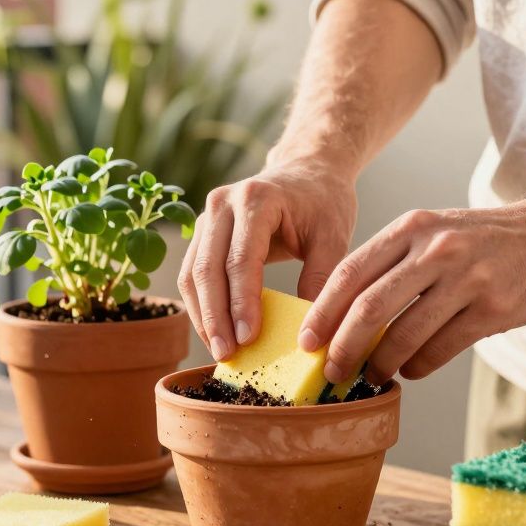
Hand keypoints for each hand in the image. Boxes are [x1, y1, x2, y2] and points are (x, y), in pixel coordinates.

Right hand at [179, 160, 357, 359]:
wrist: (308, 171)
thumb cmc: (323, 203)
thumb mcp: (333, 237)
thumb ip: (321, 279)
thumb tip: (308, 333)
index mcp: (256, 199)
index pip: (241, 259)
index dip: (241, 302)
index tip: (248, 338)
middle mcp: (222, 204)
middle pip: (207, 268)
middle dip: (215, 317)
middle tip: (227, 354)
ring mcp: (207, 216)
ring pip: (191, 274)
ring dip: (202, 316)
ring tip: (219, 351)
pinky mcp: (202, 233)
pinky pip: (192, 274)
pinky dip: (200, 306)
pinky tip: (215, 333)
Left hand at [298, 200, 525, 382]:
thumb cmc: (483, 241)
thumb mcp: (434, 232)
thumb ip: (393, 264)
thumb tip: (343, 317)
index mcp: (412, 228)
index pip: (350, 272)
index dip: (322, 311)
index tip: (305, 341)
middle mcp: (436, 249)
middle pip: (369, 306)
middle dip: (343, 346)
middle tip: (331, 371)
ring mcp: (467, 277)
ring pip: (404, 333)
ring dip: (381, 364)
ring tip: (372, 376)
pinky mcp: (493, 307)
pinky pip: (441, 348)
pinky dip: (418, 366)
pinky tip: (410, 371)